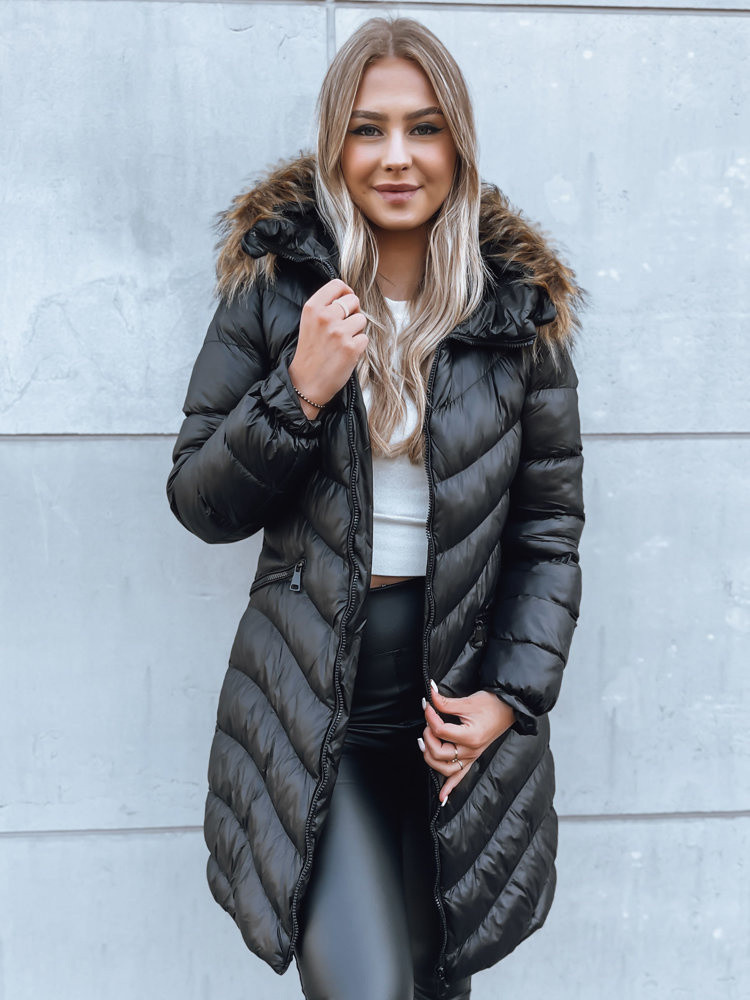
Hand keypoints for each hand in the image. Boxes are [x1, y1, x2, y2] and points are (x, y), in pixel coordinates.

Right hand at [288, 278, 368, 417]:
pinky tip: (345, 354)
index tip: (346, 302)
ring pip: (362, 319)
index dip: (346, 292)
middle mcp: (325, 317)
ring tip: (342, 342)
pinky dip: (359, 346)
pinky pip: (365, 338)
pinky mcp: (351, 348)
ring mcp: (339, 333)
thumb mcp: (309, 323)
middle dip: (352, 313)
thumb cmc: (310, 354)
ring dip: (356, 331)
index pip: (337, 285)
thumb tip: (348, 295)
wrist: (305, 384)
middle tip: (342, 328)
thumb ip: (325, 307)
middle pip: (353, 301)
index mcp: (312, 308)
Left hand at [418, 681, 515, 805]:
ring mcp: (472, 757)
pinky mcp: (473, 758)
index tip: (427, 705)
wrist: (509, 708)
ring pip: (445, 769)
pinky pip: (460, 777)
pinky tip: (442, 797)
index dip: (430, 717)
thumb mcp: (467, 702)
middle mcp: (471, 751)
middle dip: (428, 737)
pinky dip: (450, 787)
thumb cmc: (492, 704)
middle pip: (439, 753)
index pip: (440, 731)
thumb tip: (429, 696)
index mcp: (470, 737)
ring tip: (425, 743)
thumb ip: (445, 702)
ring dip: (431, 758)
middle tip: (428, 722)